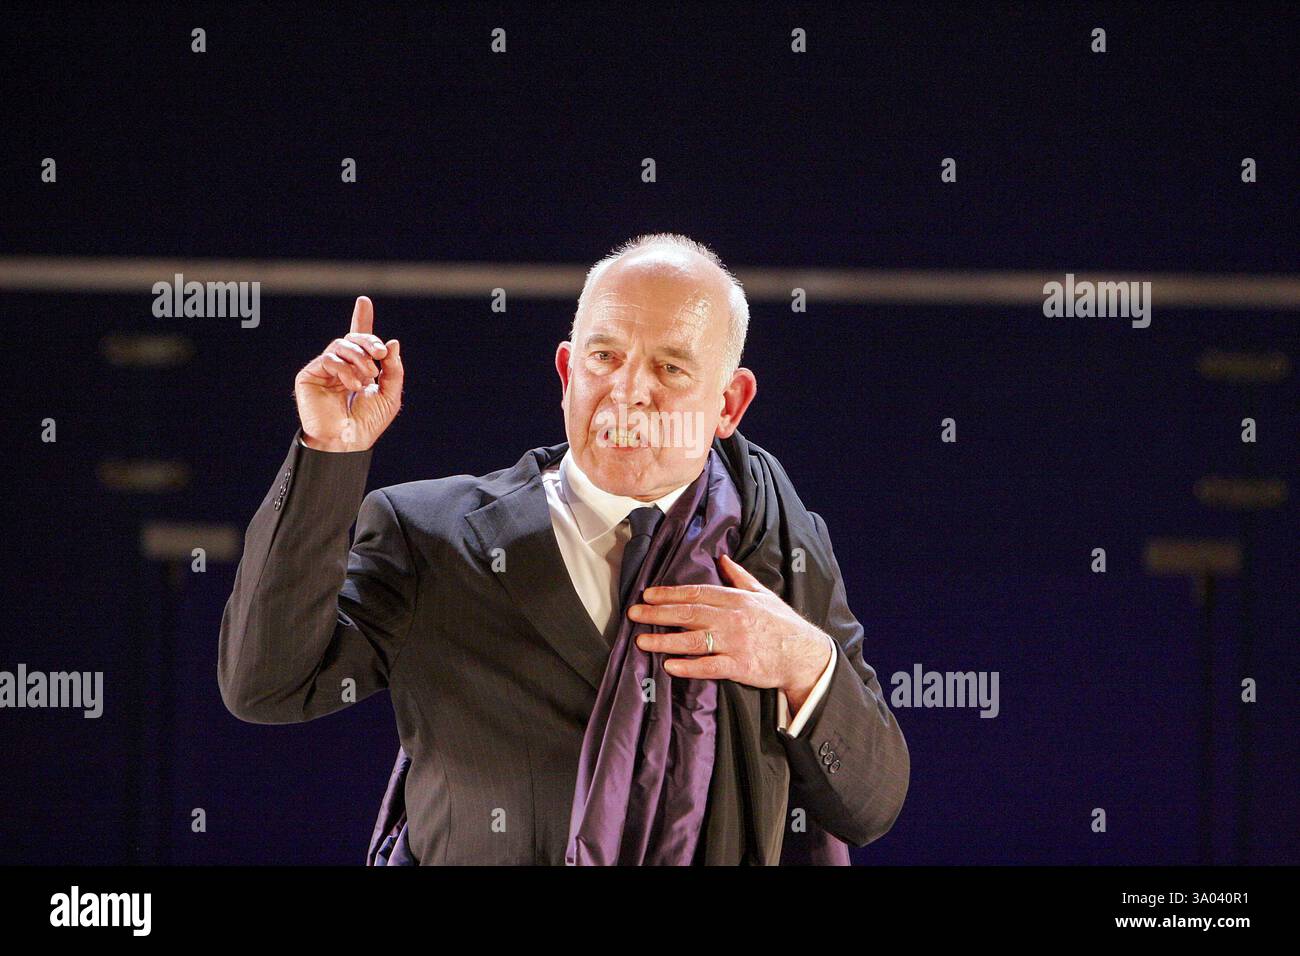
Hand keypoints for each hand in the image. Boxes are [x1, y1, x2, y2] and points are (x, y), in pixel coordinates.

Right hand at [294, 296, 403, 451]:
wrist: (347, 442)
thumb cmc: (367, 424)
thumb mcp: (390, 395)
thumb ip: (393, 369)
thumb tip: (392, 342)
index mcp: (358, 370)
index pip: (359, 341)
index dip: (361, 320)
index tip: (364, 301)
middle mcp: (339, 367)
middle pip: (352, 339)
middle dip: (369, 341)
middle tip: (380, 354)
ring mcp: (323, 370)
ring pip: (341, 345)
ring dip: (359, 358)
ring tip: (368, 378)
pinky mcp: (310, 375)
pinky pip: (329, 358)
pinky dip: (345, 368)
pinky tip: (353, 385)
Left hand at [629, 554, 831, 708]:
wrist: (804, 655)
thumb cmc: (782, 624)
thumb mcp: (763, 595)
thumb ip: (740, 577)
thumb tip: (723, 559)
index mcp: (736, 599)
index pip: (696, 592)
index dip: (669, 593)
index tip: (647, 595)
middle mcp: (732, 618)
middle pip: (688, 613)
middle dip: (657, 613)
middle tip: (633, 614)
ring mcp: (735, 643)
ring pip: (693, 639)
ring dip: (664, 640)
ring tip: (641, 641)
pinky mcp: (739, 666)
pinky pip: (709, 666)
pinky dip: (689, 666)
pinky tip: (669, 666)